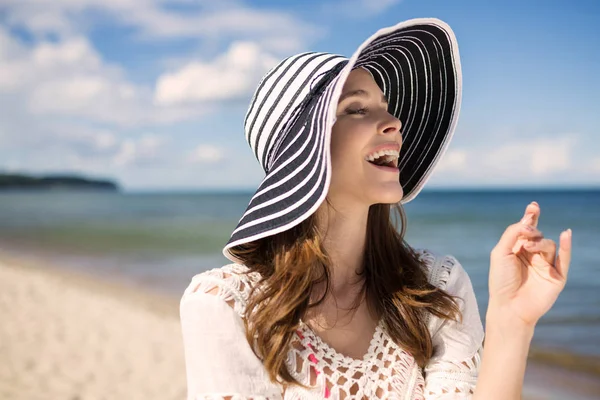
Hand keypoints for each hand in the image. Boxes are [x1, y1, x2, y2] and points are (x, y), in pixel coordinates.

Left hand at [488, 202, 571, 327]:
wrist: (509, 306)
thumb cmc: (501, 281)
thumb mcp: (501, 252)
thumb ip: (512, 233)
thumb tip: (527, 220)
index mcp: (517, 250)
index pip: (527, 230)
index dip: (531, 217)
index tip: (533, 206)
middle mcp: (532, 256)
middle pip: (538, 235)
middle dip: (531, 231)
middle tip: (524, 234)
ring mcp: (545, 266)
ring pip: (549, 245)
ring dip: (539, 243)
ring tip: (528, 247)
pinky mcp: (557, 277)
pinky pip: (565, 259)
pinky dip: (566, 246)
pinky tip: (566, 234)